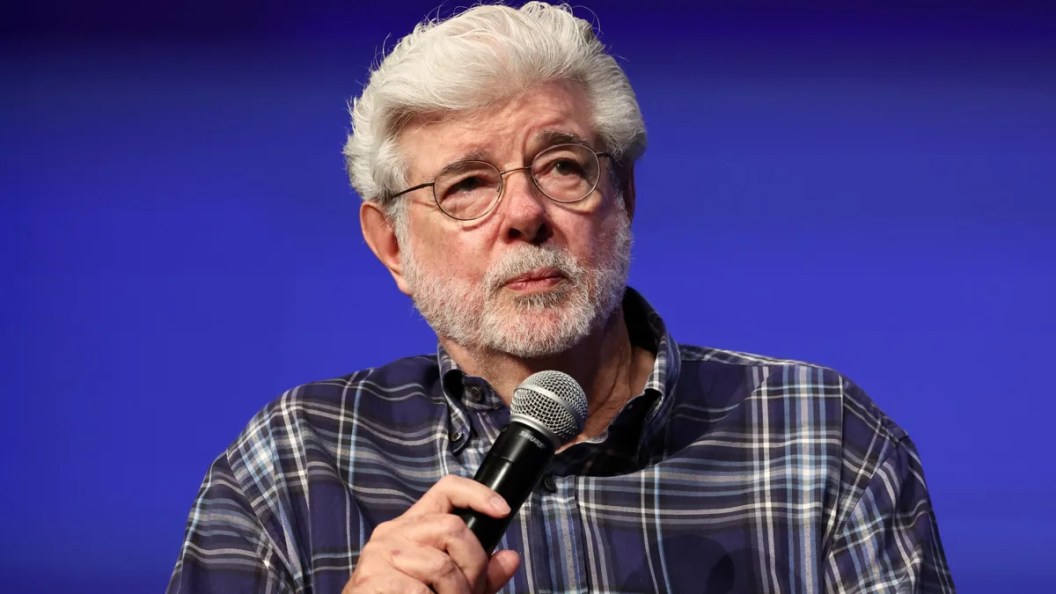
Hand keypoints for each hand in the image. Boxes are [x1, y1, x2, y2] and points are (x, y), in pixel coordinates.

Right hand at [343, 475, 520, 593]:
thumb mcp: (448, 587)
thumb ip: (480, 574)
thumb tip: (511, 559)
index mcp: (412, 527)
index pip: (446, 490)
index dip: (478, 494)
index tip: (503, 511)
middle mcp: (393, 532)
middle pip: (453, 528)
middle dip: (473, 566)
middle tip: (469, 592)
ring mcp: (380, 555)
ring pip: (441, 566)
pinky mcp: (372, 579)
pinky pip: (420, 592)